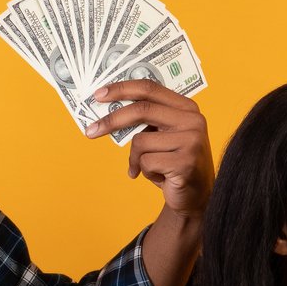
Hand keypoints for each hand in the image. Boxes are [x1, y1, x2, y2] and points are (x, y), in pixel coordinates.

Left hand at [84, 80, 214, 219]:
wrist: (195, 197)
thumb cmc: (173, 162)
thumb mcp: (163, 135)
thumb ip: (146, 120)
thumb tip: (108, 108)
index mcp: (187, 107)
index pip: (150, 88)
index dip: (122, 89)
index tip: (98, 95)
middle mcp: (193, 120)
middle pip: (142, 110)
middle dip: (112, 120)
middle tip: (90, 131)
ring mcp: (191, 141)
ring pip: (140, 142)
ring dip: (136, 159)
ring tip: (149, 168)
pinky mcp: (185, 163)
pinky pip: (146, 162)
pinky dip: (144, 172)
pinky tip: (159, 178)